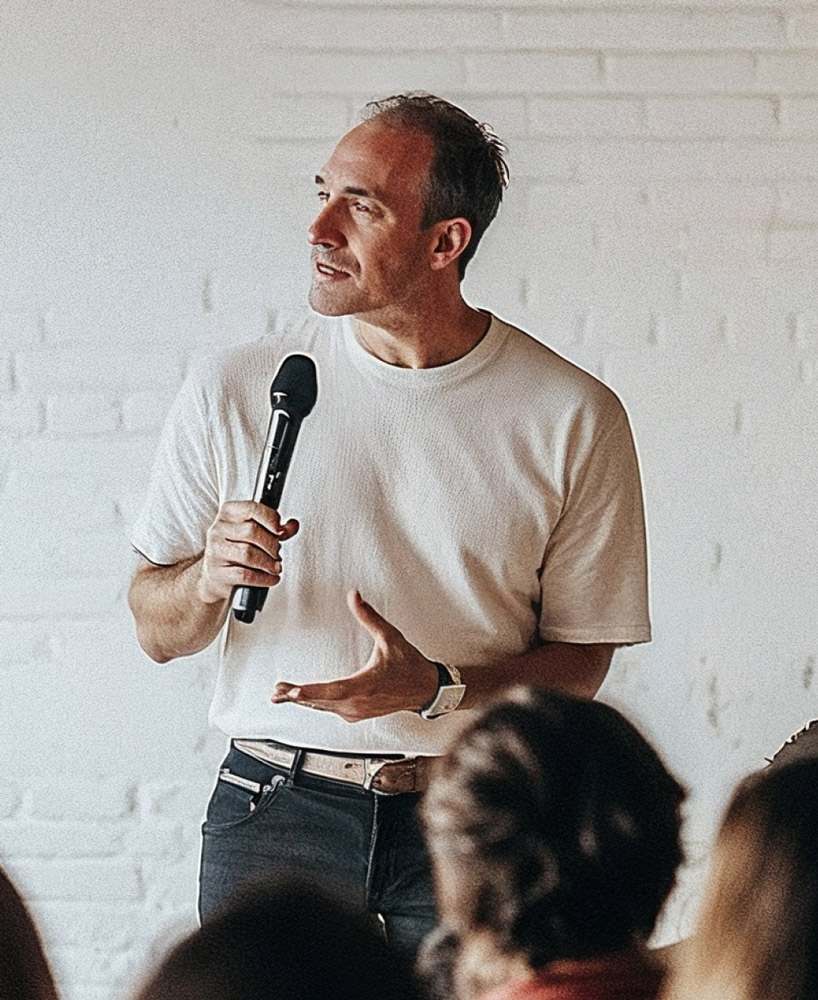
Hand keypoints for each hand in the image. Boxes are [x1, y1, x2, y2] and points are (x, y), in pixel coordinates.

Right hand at [196, 500, 298, 603]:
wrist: (216, 575)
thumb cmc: (239, 549)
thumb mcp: (257, 532)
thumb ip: (277, 528)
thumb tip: (292, 525)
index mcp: (229, 512)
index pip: (252, 508)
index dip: (271, 519)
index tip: (281, 531)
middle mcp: (219, 529)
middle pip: (251, 531)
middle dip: (271, 544)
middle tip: (277, 553)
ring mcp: (216, 551)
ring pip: (248, 554)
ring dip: (268, 562)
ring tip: (275, 566)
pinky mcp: (218, 572)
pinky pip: (245, 575)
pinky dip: (263, 578)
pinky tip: (271, 578)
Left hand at [271, 590, 438, 721]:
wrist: (426, 689)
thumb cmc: (410, 667)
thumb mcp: (391, 637)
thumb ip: (370, 617)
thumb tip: (355, 597)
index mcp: (364, 686)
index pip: (331, 691)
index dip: (309, 692)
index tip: (291, 691)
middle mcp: (358, 703)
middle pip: (320, 702)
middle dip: (296, 696)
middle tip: (276, 692)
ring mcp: (358, 711)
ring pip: (324, 708)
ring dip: (304, 701)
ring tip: (283, 695)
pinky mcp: (358, 713)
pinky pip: (332, 710)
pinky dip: (317, 704)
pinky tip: (307, 700)